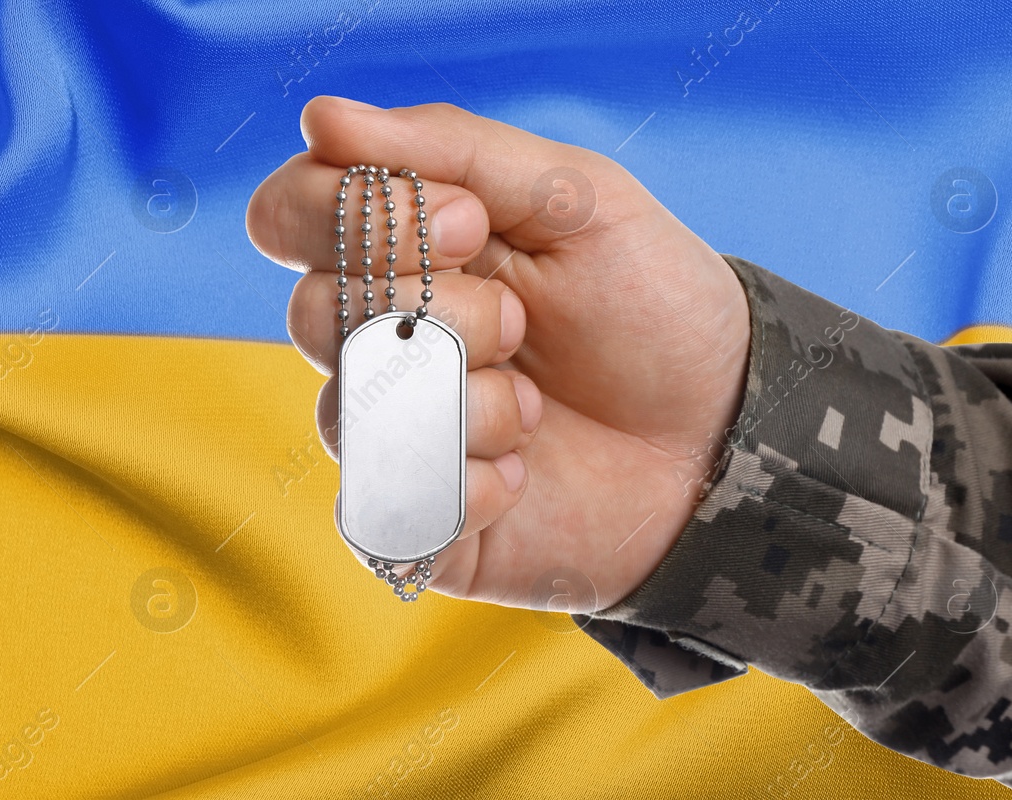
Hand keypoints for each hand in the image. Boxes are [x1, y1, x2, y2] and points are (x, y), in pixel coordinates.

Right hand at [245, 97, 750, 611]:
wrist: (724, 434)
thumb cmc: (649, 305)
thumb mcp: (576, 198)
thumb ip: (454, 149)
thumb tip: (321, 116)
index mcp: (397, 250)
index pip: (286, 214)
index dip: (360, 216)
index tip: (469, 223)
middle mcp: (374, 339)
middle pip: (311, 312)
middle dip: (439, 313)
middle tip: (521, 322)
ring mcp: (385, 432)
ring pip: (350, 412)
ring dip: (465, 402)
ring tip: (534, 408)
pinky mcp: (409, 520)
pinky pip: (384, 504)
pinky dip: (470, 486)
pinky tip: (525, 474)